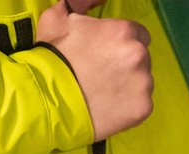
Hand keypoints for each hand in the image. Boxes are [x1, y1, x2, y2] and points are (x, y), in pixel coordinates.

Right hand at [37, 1, 152, 140]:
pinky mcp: (141, 108)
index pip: (138, 34)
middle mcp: (138, 54)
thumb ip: (82, 3)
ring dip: (127, 87)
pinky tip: (107, 109)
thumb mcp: (57, 19)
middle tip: (101, 77)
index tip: (105, 57)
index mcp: (123, 31)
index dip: (119, 46)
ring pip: (141, 83)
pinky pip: (140, 106)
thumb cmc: (50, 61)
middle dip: (125, 66)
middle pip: (141, 59)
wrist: (45, 103)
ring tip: (102, 96)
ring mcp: (142, 83)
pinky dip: (126, 109)